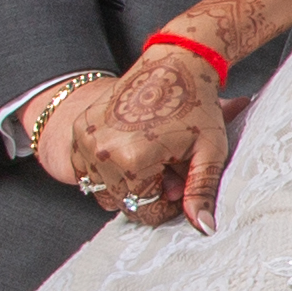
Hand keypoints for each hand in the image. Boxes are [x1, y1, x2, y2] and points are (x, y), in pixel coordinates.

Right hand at [70, 49, 236, 227]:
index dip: (168, 204)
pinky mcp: (81, 129)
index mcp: (132, 160)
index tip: (181, 183)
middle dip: (149, 190)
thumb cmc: (197, 105)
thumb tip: (202, 228)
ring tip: (152, 154)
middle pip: (124, 201)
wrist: (176, 62)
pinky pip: (90, 167)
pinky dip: (110, 165)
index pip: (144, 212)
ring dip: (128, 179)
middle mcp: (102, 151)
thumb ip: (202, 192)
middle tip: (170, 164)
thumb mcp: (209, 152)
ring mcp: (87, 139)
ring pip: (104, 187)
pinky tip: (133, 146)